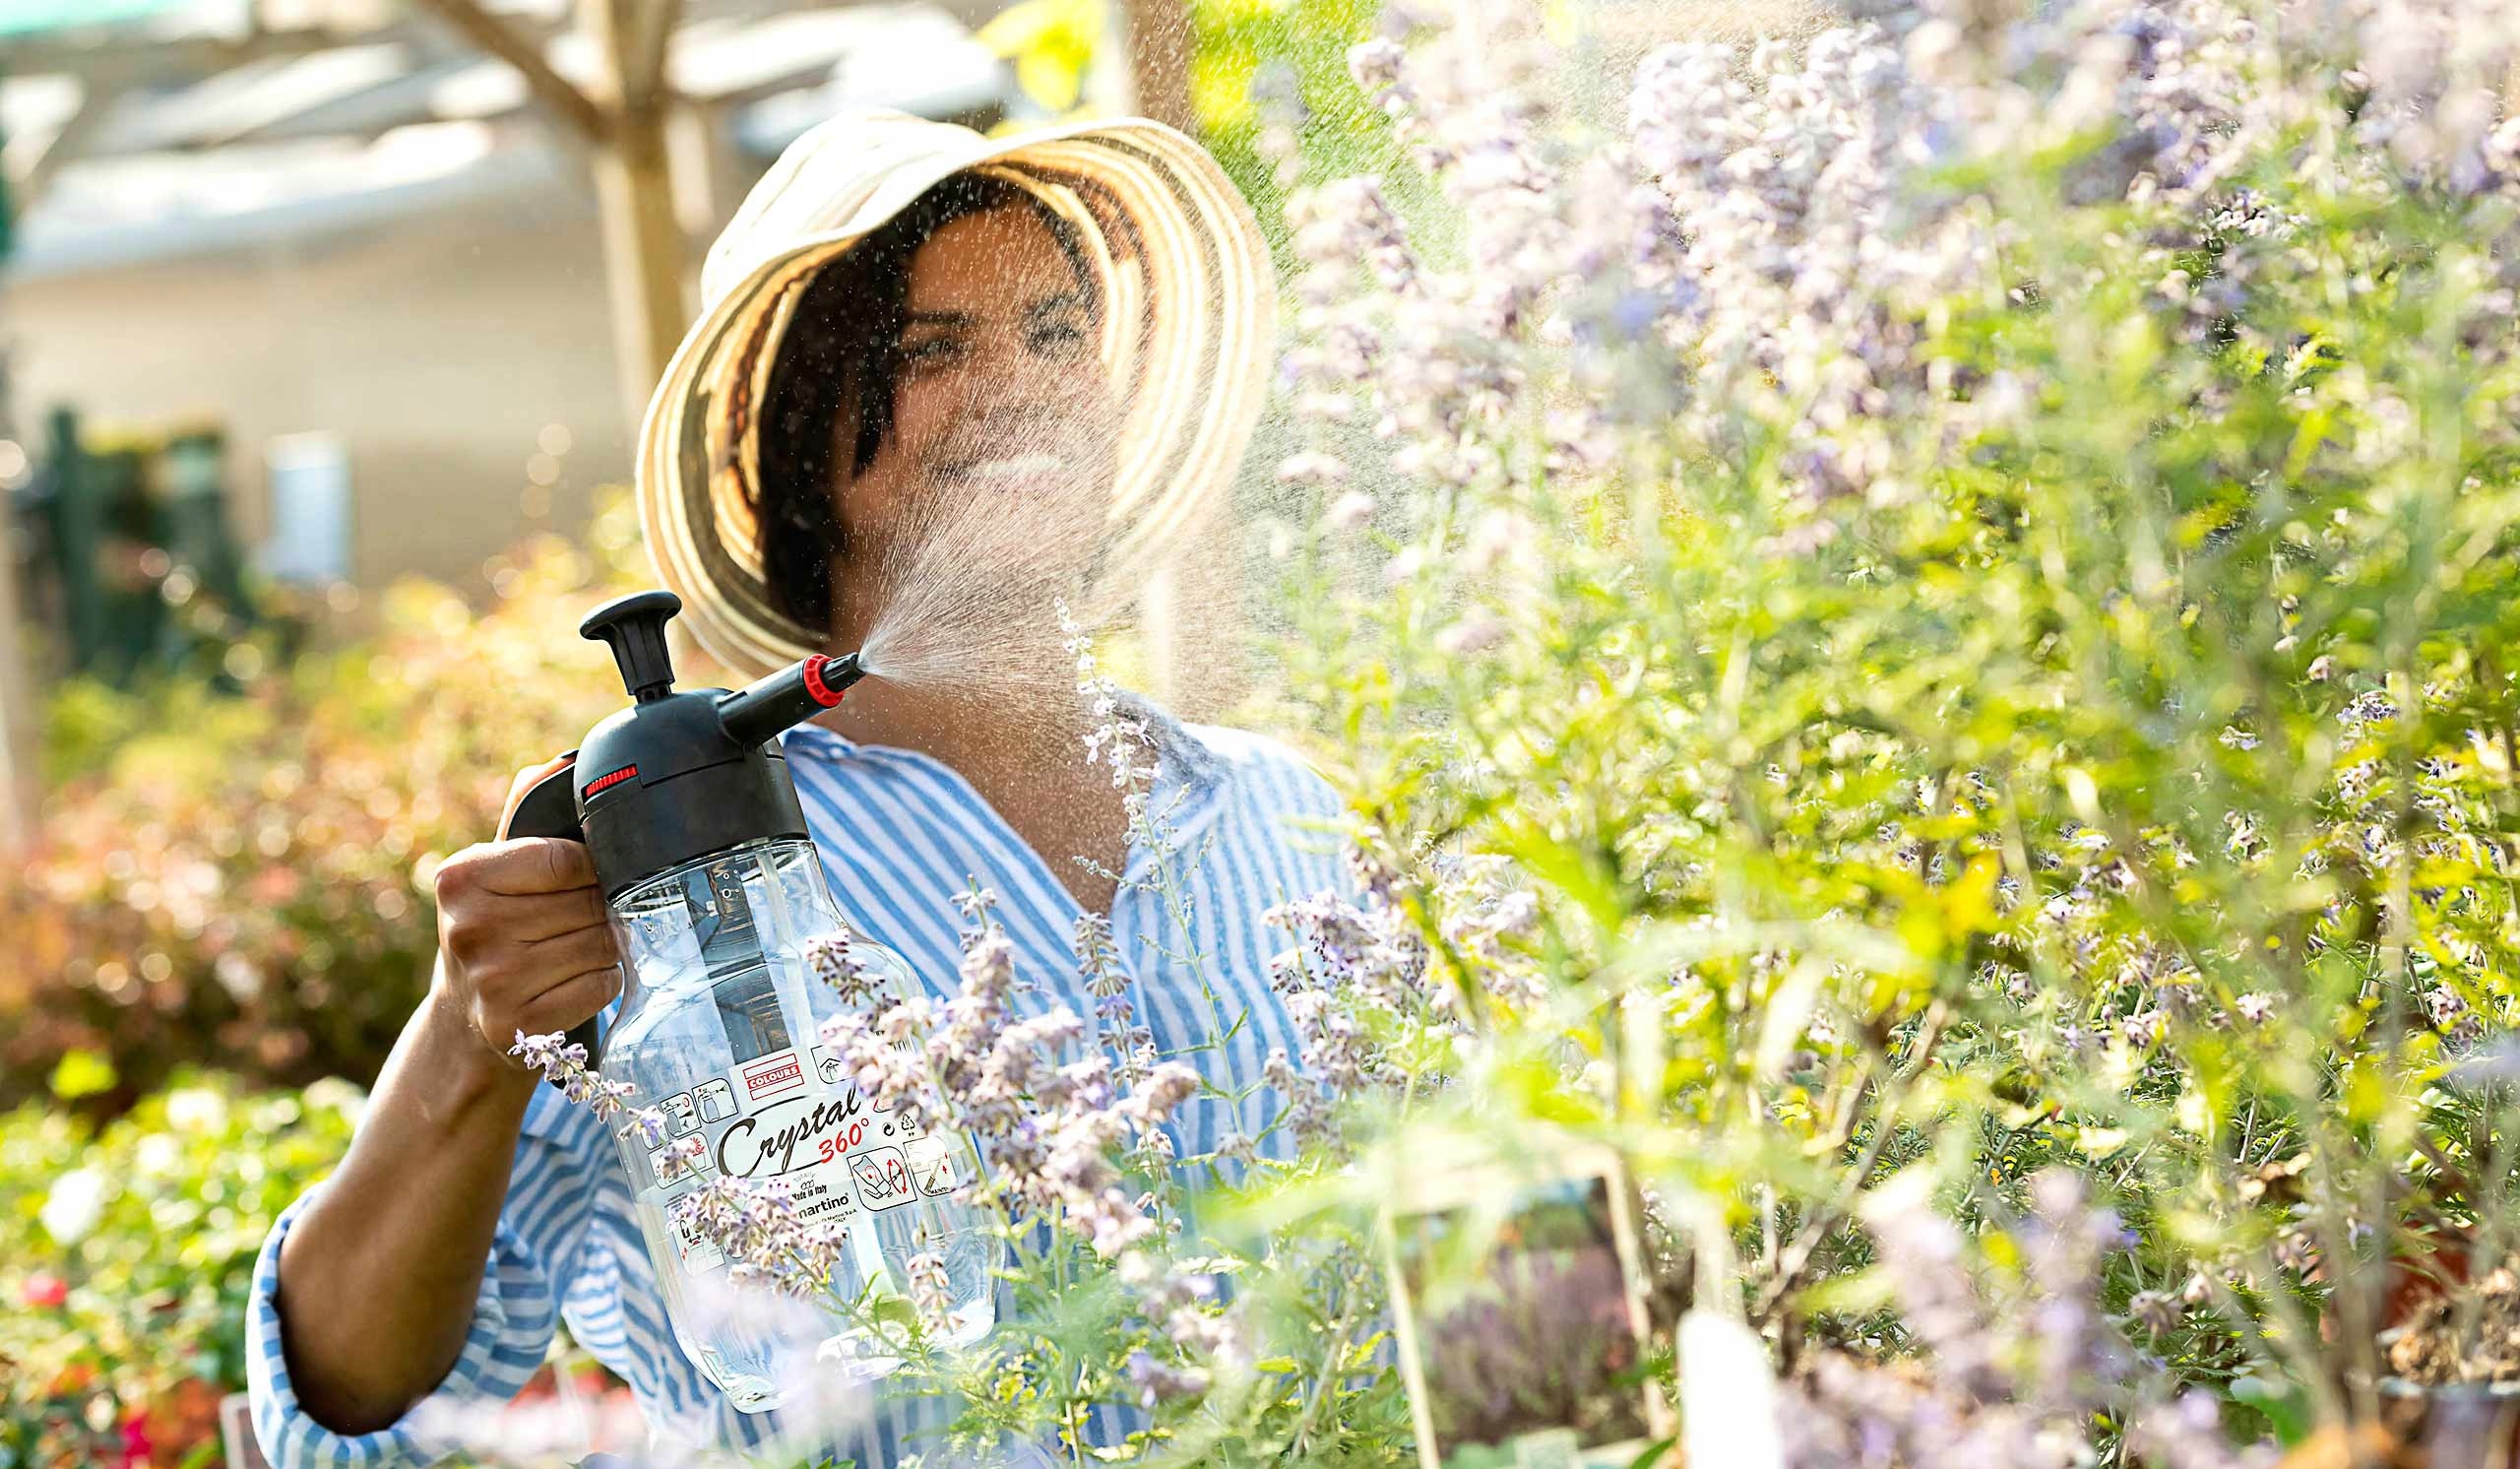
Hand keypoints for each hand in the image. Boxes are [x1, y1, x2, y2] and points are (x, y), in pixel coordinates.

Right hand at [430, 755, 623, 1073]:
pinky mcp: (515, 1025)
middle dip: (600, 909)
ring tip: (577, 947)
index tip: (585, 875)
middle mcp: (468, 928)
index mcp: (461, 877)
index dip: (591, 867)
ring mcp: (491, 981)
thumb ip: (526, 814)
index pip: (565, 859)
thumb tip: (557, 764)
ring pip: (601, 946)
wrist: (463, 1012)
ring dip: (605, 946)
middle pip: (589, 904)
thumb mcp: (495, 868)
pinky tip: (574, 980)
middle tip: (583, 918)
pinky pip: (600, 987)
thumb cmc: (493, 925)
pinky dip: (602, 982)